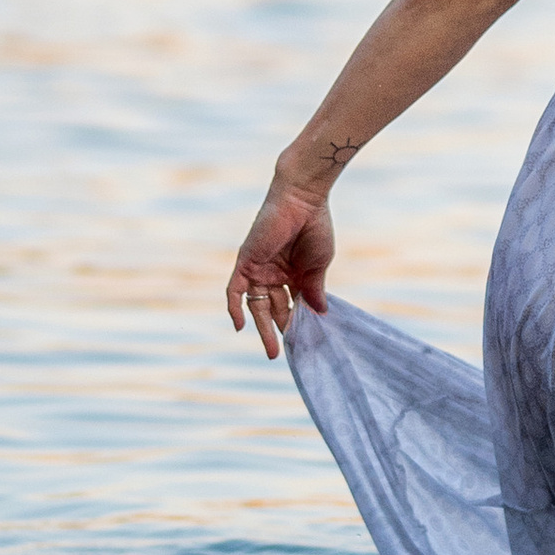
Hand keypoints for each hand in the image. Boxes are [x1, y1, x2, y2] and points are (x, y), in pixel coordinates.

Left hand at [225, 177, 334, 360]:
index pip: (291, 305)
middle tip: (282, 354)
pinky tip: (240, 327)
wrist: (303, 200)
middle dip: (277, 331)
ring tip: (272, 350)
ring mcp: (259, 269)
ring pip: (256, 305)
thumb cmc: (315, 227)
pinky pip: (235, 290)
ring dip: (262, 327)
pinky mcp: (245, 262)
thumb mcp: (318, 265)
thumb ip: (313, 289)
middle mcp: (273, 274)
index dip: (297, 323)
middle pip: (272, 309)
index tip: (304, 342)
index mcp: (292, 274)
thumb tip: (320, 314)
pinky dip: (234, 307)